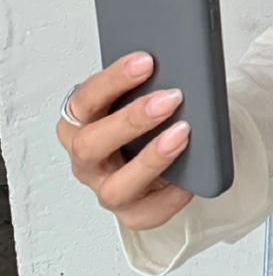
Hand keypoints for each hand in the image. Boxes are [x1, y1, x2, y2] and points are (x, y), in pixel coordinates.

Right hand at [58, 52, 194, 231]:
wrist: (161, 154)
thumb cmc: (147, 119)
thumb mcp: (141, 95)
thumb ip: (148, 83)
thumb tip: (178, 65)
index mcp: (79, 122)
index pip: (85, 100)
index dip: (114, 80)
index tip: (146, 61)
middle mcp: (86, 159)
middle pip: (91, 145)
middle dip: (132, 120)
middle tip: (171, 98)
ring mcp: (105, 189)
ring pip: (115, 188)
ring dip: (151, 159)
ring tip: (182, 134)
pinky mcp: (131, 213)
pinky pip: (147, 213)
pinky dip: (171, 196)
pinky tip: (190, 178)